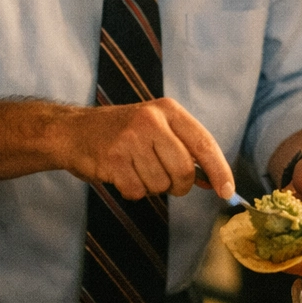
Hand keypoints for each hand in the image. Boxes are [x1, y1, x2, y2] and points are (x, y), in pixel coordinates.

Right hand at [55, 98, 234, 200]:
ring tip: (135, 169)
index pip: (204, 144)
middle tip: (164, 179)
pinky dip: (132, 191)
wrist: (74, 131)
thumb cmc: (122, 133)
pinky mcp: (113, 159)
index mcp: (169, 111)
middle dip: (178, 185)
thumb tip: (212, 180)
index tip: (227, 192)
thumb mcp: (157, 128)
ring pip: (161, 184)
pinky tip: (121, 174)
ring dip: (151, 186)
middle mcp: (151, 121)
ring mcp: (130, 139)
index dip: (219, 171)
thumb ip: (186, 149)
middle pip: (184, 171)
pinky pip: (137, 192)